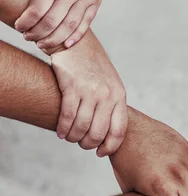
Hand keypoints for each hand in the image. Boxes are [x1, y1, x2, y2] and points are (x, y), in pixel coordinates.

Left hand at [14, 0, 109, 51]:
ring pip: (69, 26)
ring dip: (54, 39)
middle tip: (28, 37)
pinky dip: (76, 36)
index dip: (25, 23)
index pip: (36, 10)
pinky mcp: (97, 0)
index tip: (19, 27)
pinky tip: (66, 44)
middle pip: (52, 22)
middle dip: (37, 34)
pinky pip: (86, 23)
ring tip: (43, 44)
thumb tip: (28, 16)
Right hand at [51, 31, 127, 155]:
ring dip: (73, 138)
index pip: (119, 130)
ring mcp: (90, 91)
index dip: (109, 146)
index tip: (100, 153)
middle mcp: (107, 94)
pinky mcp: (72, 87)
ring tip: (69, 137)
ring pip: (81, 128)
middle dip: (87, 144)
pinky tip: (60, 131)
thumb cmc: (92, 66)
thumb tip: (107, 134)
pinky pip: (67, 117)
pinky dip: (62, 128)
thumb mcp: (110, 83)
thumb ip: (111, 104)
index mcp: (119, 95)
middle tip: (80, 143)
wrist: (75, 41)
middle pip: (98, 133)